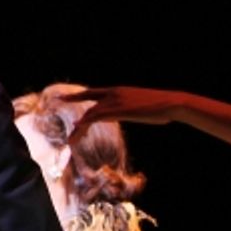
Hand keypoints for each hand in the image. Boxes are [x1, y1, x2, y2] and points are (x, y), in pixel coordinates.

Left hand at [59, 87, 177, 137]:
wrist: (170, 103)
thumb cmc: (162, 107)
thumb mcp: (143, 107)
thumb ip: (132, 109)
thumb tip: (133, 113)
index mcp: (120, 90)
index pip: (96, 92)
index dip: (83, 94)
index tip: (72, 96)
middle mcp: (114, 93)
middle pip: (88, 97)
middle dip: (73, 99)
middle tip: (60, 100)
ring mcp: (115, 100)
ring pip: (90, 112)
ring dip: (79, 127)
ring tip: (71, 140)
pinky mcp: (117, 109)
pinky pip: (95, 117)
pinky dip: (85, 124)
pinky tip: (77, 130)